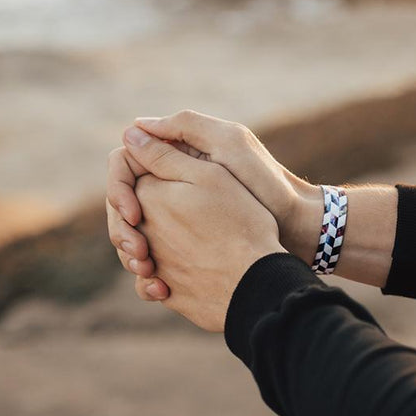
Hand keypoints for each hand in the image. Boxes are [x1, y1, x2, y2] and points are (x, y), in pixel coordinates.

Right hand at [107, 110, 322, 298]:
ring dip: (131, 252)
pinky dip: (148, 271)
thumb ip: (183, 133)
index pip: (125, 163)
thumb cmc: (266, 186)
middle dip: (122, 228)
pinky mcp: (184, 244)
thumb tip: (132, 128)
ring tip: (148, 272)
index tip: (134, 214)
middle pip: (124, 202)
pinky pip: (152, 254)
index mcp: (181, 154)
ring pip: (133, 232)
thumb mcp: (228, 149)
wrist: (297, 230)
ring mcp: (178, 215)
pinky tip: (158, 286)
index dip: (119, 187)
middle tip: (138, 253)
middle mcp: (174, 183)